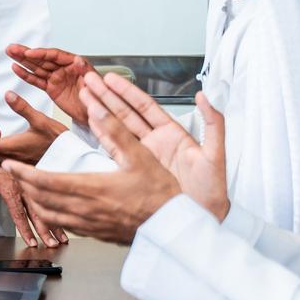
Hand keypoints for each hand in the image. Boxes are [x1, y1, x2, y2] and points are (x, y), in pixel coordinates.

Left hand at [0, 90, 65, 165]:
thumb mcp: (40, 119)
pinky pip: (2, 159)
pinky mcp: (22, 165)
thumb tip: (8, 94)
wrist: (70, 156)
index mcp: (11, 147)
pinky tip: (7, 138)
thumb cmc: (57, 139)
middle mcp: (11, 158)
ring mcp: (17, 163)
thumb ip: (22, 107)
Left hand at [0, 156, 66, 247]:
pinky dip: (57, 211)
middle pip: (37, 213)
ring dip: (55, 223)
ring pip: (46, 207)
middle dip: (45, 231)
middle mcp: (24, 189)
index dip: (25, 229)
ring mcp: (32, 186)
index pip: (19, 214)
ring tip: (61, 238)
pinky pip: (49, 198)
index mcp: (11, 189)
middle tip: (52, 244)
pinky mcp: (37, 183)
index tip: (32, 242)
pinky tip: (63, 221)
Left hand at [1, 80, 213, 244]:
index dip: (23, 174)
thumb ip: (115, 131)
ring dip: (35, 201)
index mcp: (91, 189)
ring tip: (30, 188)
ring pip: (51, 215)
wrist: (174, 228)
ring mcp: (90, 225)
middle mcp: (85, 210)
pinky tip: (56, 207)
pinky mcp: (97, 234)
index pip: (45, 182)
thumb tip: (96, 107)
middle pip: (41, 200)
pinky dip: (52, 215)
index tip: (9, 165)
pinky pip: (66, 225)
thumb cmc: (161, 194)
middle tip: (15, 173)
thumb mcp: (140, 156)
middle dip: (24, 185)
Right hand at [7, 43, 96, 123]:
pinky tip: (17, 69)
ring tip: (10, 53)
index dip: (41, 53)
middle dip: (26, 53)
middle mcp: (64, 68)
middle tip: (12, 48)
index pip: (55, 55)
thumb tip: (79, 60)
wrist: (97, 115)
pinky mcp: (52, 88)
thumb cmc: (99, 98)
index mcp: (75, 63)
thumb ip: (85, 72)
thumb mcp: (94, 85)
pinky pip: (37, 80)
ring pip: (37, 67)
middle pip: (42, 59)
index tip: (29, 53)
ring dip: (22, 61)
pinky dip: (26, 75)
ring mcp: (57, 78)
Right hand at [79, 72, 229, 217]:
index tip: (111, 79)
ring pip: (117, 128)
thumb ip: (212, 124)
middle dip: (107, 95)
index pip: (145, 106)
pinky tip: (90, 123)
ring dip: (100, 111)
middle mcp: (155, 142)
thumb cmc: (211, 191)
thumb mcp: (215, 156)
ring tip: (84, 96)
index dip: (127, 91)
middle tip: (90, 81)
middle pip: (126, 112)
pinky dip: (101, 135)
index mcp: (173, 134)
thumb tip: (204, 97)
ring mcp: (143, 156)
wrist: (201, 220)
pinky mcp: (135, 170)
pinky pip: (115, 149)